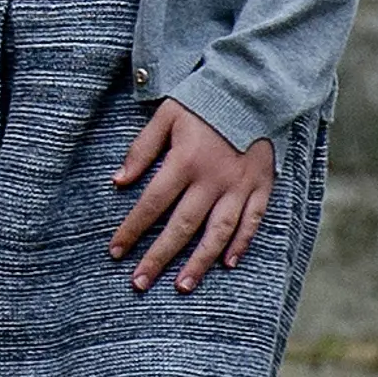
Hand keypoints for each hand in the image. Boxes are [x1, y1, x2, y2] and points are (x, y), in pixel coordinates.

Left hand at [112, 99, 276, 293]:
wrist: (250, 91)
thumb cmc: (201, 102)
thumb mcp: (164, 117)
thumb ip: (141, 149)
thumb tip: (118, 181)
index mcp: (184, 162)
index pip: (152, 203)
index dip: (132, 229)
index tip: (115, 252)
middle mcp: (212, 181)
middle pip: (181, 226)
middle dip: (159, 257)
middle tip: (140, 283)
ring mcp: (240, 187)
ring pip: (217, 233)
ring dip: (199, 262)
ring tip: (182, 285)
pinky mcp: (261, 188)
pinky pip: (252, 222)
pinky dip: (241, 244)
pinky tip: (228, 264)